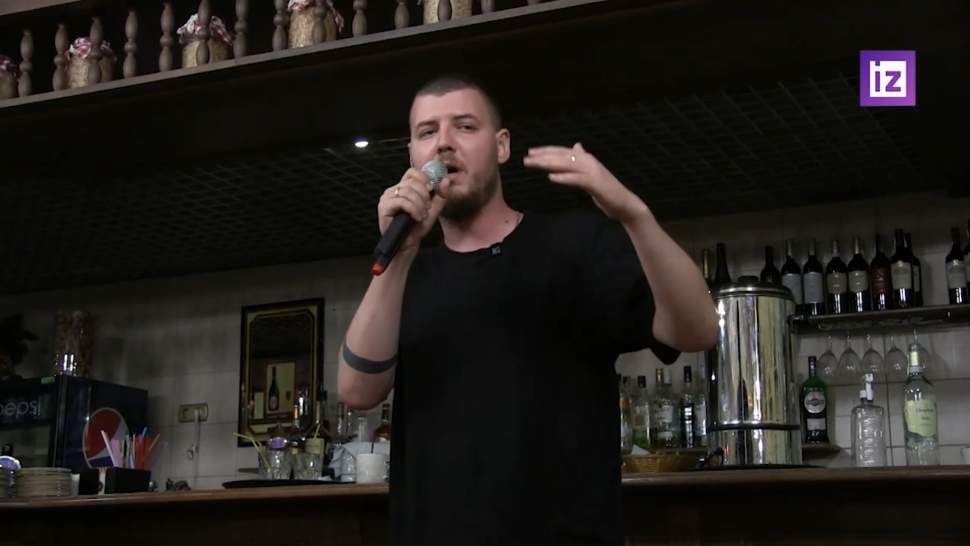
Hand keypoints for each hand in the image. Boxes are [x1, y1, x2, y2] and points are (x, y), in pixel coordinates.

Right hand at [377, 168, 449, 255]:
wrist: (408, 245)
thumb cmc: (417, 228)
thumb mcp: (433, 209)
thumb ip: (440, 195)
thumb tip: (445, 180)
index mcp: (403, 188)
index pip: (412, 172)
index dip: (424, 179)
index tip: (431, 190)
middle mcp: (393, 190)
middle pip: (412, 182)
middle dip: (424, 195)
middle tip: (427, 208)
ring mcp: (387, 198)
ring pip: (407, 191)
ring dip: (419, 204)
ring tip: (422, 215)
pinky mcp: (384, 207)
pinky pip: (401, 201)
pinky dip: (413, 209)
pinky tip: (416, 218)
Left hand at [523, 143, 647, 223]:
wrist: (625, 205)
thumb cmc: (607, 191)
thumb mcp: (591, 174)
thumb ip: (582, 162)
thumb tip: (576, 147)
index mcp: (586, 159)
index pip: (563, 151)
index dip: (547, 150)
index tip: (530, 152)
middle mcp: (589, 161)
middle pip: (562, 156)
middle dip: (543, 156)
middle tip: (526, 158)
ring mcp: (593, 171)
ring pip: (567, 164)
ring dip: (548, 163)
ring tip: (534, 164)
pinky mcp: (595, 183)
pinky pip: (577, 179)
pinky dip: (564, 177)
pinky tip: (551, 178)